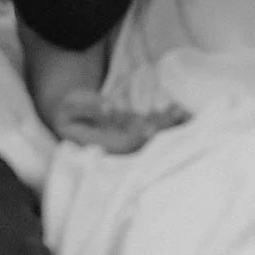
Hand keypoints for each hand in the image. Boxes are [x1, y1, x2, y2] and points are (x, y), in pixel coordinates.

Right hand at [49, 88, 188, 153]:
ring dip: (171, 125)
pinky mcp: (136, 132)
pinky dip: (169, 120)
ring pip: (154, 137)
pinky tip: (183, 111)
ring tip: (186, 111)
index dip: (138, 137)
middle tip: (179, 111)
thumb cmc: (68, 111)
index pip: (124, 144)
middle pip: (145, 142)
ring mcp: (129, 141)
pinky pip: (155, 128)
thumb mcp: (70, 105)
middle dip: (163, 128)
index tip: (151, 127)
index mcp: (102, 145)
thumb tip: (109, 109)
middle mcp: (119, 148)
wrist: (70, 117)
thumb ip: (87, 105)